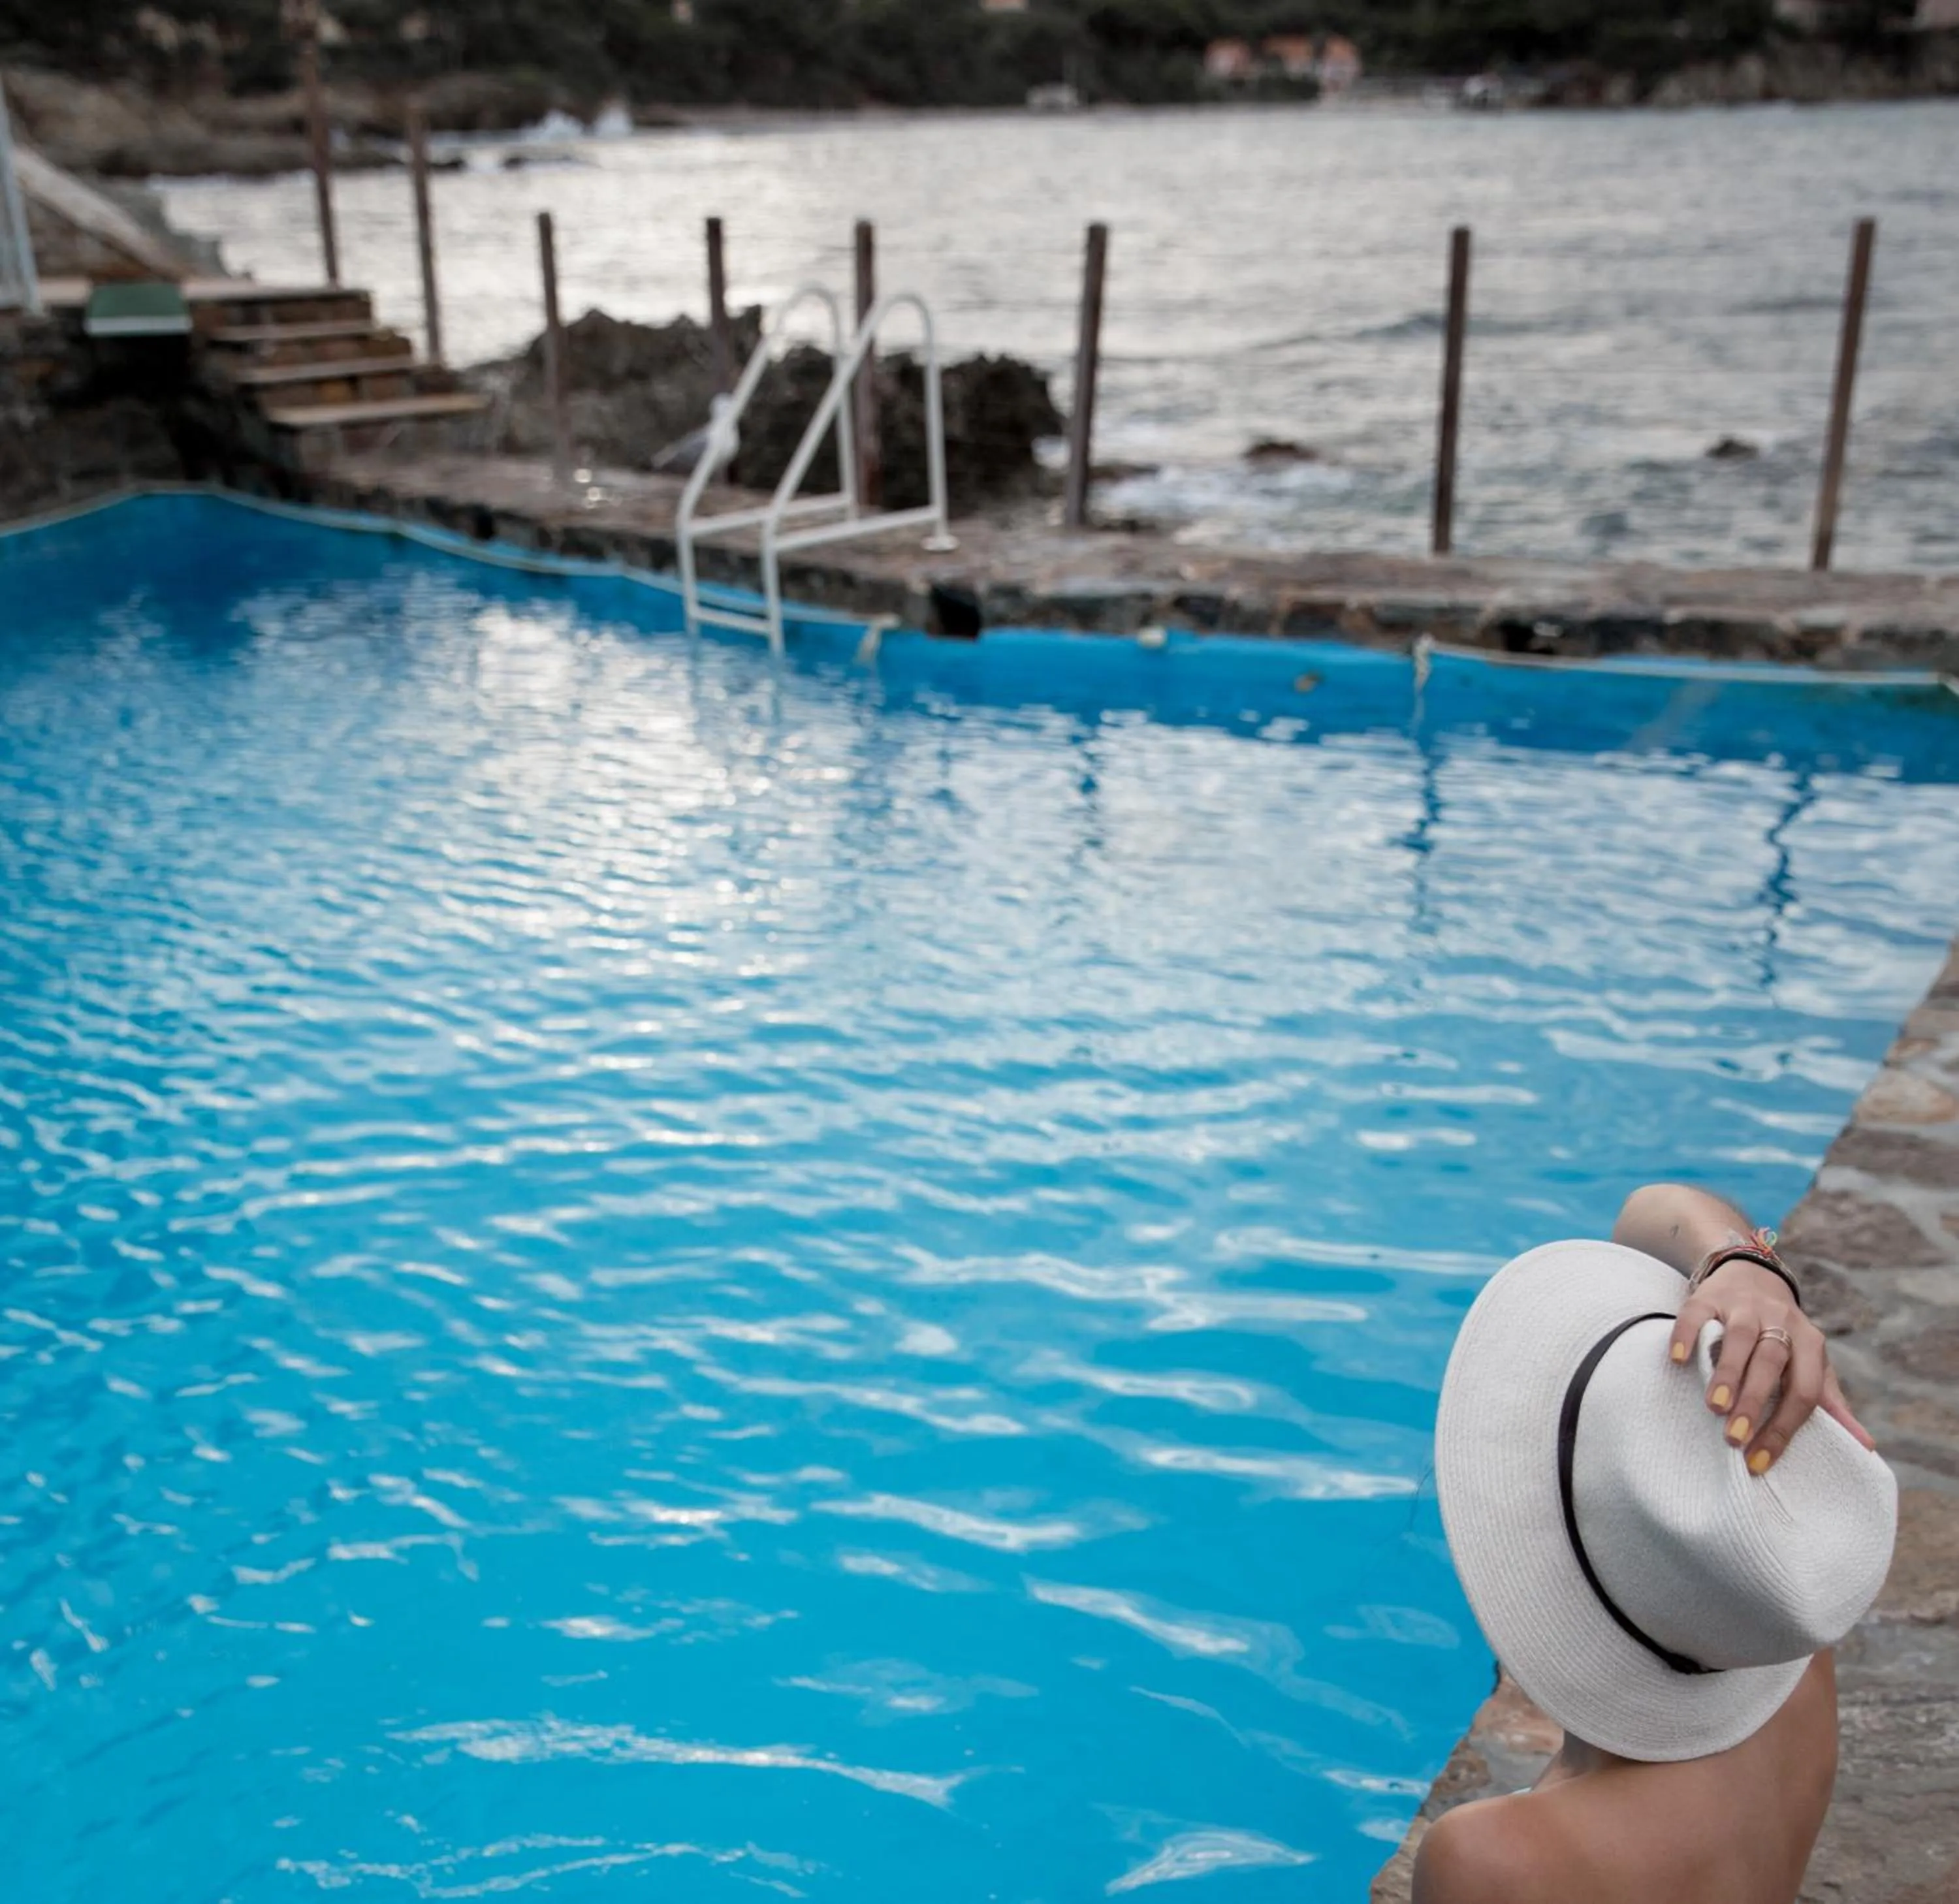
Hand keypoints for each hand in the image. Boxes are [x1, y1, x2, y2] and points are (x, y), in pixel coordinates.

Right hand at [1667, 1260, 1874, 1473]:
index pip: (1805, 1390)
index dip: (1784, 1428)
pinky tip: (1678, 1360)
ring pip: (1740, 1337)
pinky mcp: (1710, 1296)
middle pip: (1773, 1362)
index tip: (1759, 1460)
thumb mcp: (1812, 1362)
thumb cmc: (1784, 1336)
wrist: (1753, 1276)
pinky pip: (1698, 1312)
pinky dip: (1687, 1335)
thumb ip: (1830, 1401)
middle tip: (1734, 1439)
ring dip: (1727, 1373)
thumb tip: (1865, 1446)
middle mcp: (1781, 1320)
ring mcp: (1744, 1305)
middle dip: (1754, 1401)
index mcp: (1810, 1342)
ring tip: (1714, 1408)